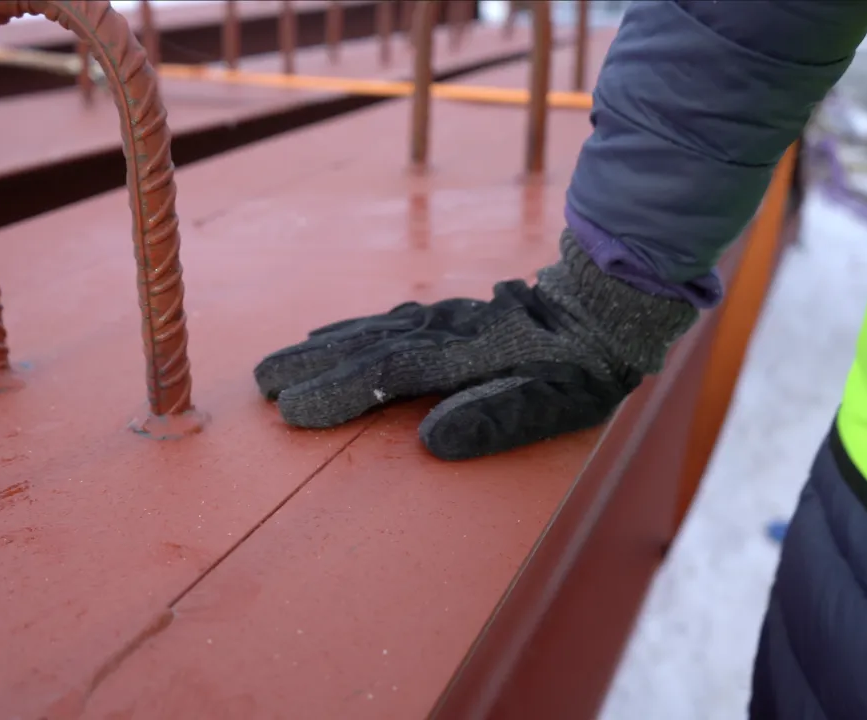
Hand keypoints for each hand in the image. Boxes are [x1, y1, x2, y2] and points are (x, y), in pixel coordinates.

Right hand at [253, 232, 697, 459]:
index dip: (338, 392)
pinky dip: (348, 329)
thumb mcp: (555, 403)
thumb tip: (432, 440)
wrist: (605, 307)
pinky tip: (326, 335)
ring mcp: (442, 319)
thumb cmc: (581, 370)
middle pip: (365, 347)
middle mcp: (444, 331)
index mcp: (465, 355)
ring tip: (275, 366)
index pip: (388, 373)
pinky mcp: (445, 315)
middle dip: (311, 367)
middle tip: (261, 386)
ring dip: (319, 349)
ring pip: (369, 330)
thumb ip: (496, 418)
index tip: (292, 413)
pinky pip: (385, 320)